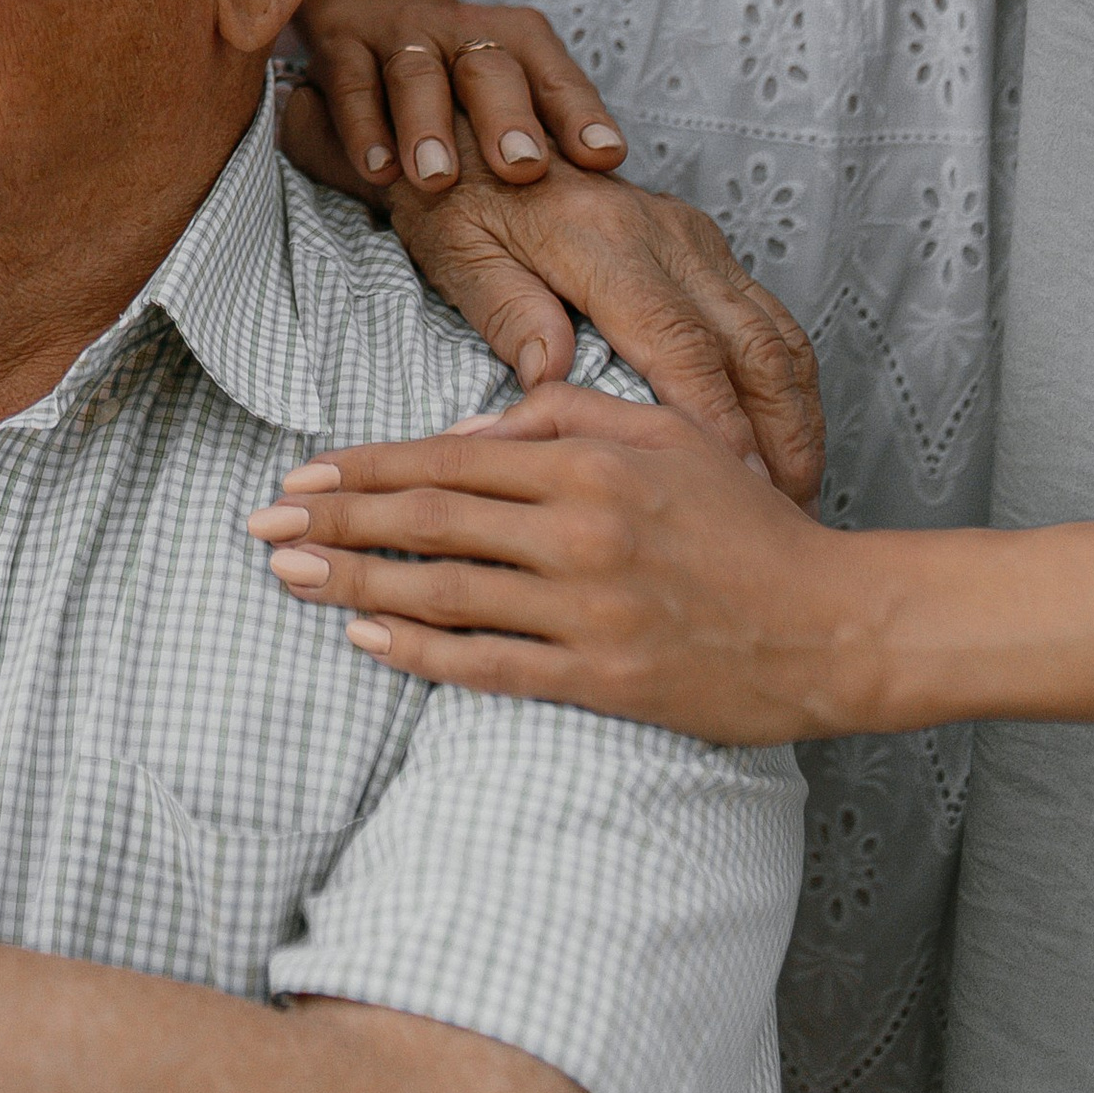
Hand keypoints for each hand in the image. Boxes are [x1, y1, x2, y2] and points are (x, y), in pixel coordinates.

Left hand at [251, 385, 868, 739]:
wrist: (833, 624)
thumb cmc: (745, 522)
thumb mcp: (664, 433)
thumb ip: (564, 415)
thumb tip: (469, 426)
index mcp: (588, 464)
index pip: (447, 457)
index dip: (365, 468)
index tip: (301, 474)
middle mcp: (578, 531)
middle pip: (428, 520)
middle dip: (335, 520)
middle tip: (260, 524)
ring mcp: (587, 609)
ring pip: (444, 591)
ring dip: (354, 581)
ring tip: (287, 575)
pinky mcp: (601, 677)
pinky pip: (489, 665)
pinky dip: (419, 651)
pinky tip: (364, 635)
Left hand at [287, 96, 823, 499]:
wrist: (478, 123)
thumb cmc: (456, 197)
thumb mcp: (458, 250)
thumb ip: (508, 311)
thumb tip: (549, 378)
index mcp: (605, 240)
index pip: (682, 345)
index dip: (718, 422)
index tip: (743, 489)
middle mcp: (668, 234)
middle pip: (752, 345)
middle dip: (780, 435)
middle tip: (788, 512)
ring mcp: (694, 235)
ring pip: (774, 332)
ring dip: (795, 415)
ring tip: (797, 490)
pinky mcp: (704, 240)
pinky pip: (767, 316)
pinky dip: (786, 383)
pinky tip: (784, 435)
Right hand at [297, 0, 626, 196]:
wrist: (374, 2)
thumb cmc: (460, 77)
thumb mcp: (512, 91)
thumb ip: (550, 137)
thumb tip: (608, 200)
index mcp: (518, 40)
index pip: (556, 77)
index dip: (580, 115)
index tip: (603, 158)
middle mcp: (463, 31)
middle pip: (489, 70)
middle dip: (507, 118)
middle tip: (522, 168)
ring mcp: (401, 36)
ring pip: (417, 75)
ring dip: (428, 126)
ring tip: (438, 181)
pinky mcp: (343, 47)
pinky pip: (352, 84)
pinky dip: (364, 127)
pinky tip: (378, 171)